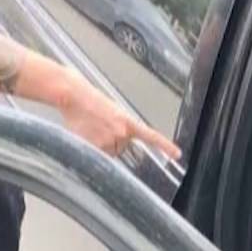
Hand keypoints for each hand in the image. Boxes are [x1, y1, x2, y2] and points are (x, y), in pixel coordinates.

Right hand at [55, 69, 181, 161]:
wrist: (74, 96)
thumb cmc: (90, 102)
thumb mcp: (112, 112)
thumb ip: (119, 128)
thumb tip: (118, 142)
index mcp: (128, 121)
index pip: (151, 136)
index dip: (165, 146)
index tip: (177, 155)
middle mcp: (121, 133)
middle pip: (121, 148)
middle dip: (112, 141)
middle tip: (99, 127)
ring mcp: (108, 141)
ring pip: (108, 153)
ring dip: (100, 145)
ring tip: (91, 129)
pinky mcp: (95, 147)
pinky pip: (97, 155)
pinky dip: (91, 147)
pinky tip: (85, 135)